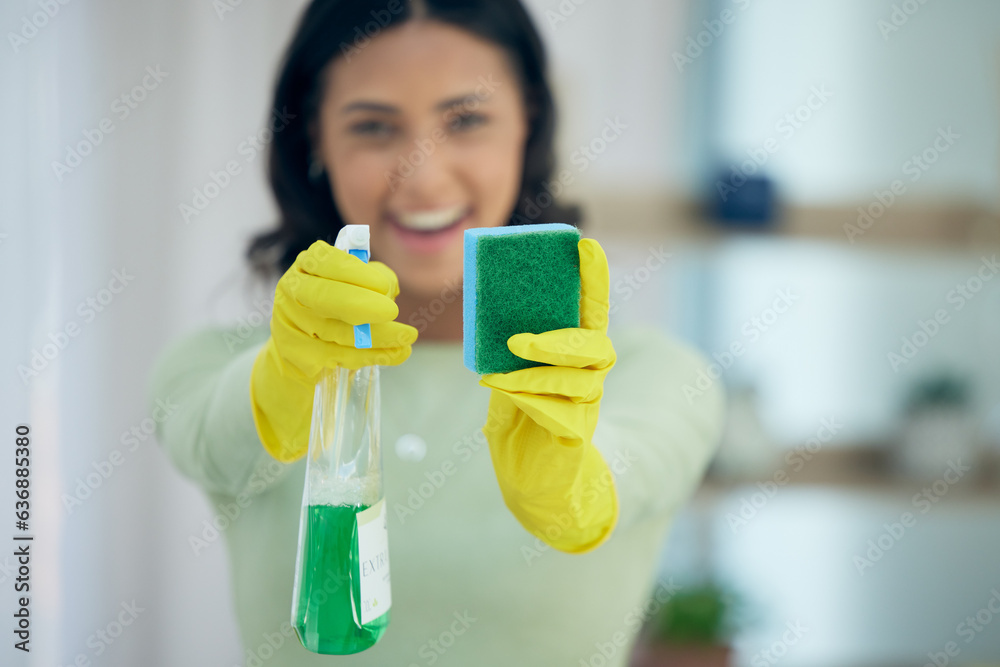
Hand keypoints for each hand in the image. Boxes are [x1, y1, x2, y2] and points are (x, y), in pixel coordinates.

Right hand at [250, 240, 416, 461]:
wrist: (285, 376)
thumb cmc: (326, 329)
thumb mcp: (341, 300)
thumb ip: (363, 284)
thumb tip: (390, 284)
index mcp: (303, 269)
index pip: (328, 260)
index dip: (364, 274)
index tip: (391, 288)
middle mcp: (289, 295)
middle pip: (329, 296)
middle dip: (367, 304)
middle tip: (396, 313)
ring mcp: (287, 330)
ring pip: (338, 331)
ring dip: (381, 337)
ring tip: (408, 340)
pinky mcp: (295, 362)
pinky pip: (339, 358)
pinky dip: (372, 357)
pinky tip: (396, 356)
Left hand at [479, 238, 618, 552]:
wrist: (532, 481)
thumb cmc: (520, 420)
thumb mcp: (509, 377)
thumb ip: (509, 354)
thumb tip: (493, 324)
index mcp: (574, 353)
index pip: (592, 310)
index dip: (593, 280)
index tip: (587, 245)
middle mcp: (590, 376)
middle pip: (596, 347)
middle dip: (559, 340)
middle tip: (517, 340)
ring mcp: (587, 407)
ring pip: (578, 381)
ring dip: (536, 373)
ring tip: (500, 370)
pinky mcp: (577, 435)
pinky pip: (560, 414)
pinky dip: (528, 400)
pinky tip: (501, 393)